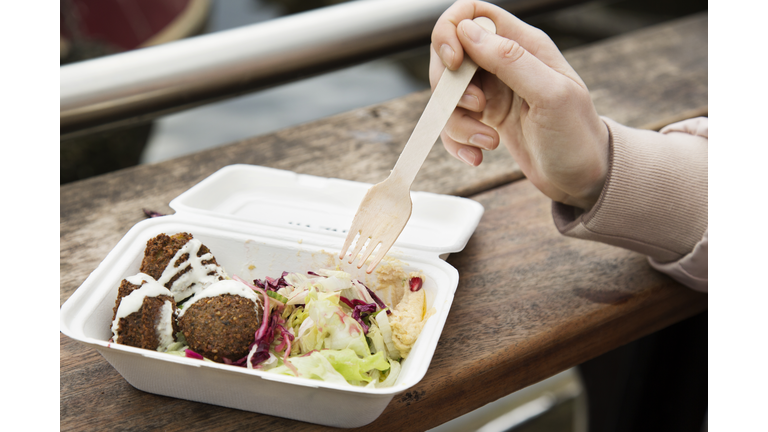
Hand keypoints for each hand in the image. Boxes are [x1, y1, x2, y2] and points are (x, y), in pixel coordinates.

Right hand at [430, 0, 609, 208]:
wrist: (583, 178)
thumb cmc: (577, 135)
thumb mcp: (550, 94)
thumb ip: (509, 60)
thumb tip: (466, 31)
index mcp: (523, 44)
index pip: (471, 14)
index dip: (451, 32)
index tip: (455, 64)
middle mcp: (503, 63)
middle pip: (448, 56)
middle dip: (450, 87)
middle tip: (478, 108)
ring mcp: (491, 91)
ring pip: (446, 95)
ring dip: (458, 123)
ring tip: (489, 142)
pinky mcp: (485, 119)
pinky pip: (452, 123)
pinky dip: (458, 142)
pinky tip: (479, 155)